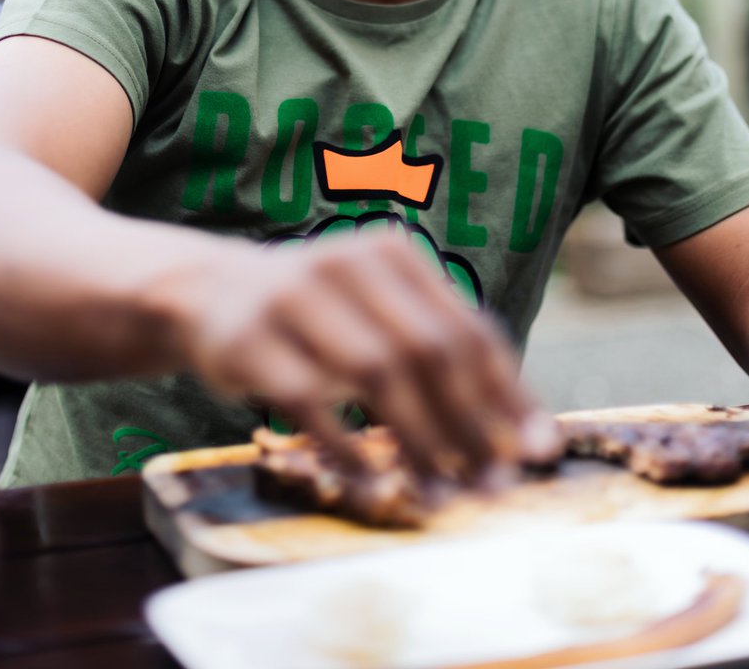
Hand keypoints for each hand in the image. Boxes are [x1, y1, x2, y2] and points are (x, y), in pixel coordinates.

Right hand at [178, 228, 561, 482]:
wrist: (211, 291)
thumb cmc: (317, 313)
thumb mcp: (377, 308)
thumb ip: (439, 349)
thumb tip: (521, 430)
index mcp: (392, 253)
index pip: (467, 326)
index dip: (509, 392)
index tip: (538, 449)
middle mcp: (347, 263)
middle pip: (428, 350)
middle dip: (470, 424)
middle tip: (494, 486)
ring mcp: (294, 296)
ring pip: (375, 372)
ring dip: (417, 441)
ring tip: (441, 494)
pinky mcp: (250, 338)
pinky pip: (308, 400)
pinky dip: (345, 447)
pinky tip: (371, 485)